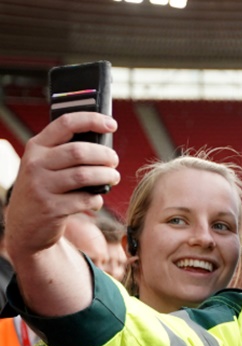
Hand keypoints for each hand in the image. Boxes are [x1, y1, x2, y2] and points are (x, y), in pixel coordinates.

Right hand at [5, 112, 118, 259]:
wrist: (24, 226)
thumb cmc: (44, 189)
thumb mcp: (44, 165)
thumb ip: (66, 152)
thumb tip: (104, 143)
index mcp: (36, 147)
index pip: (65, 124)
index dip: (92, 120)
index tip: (112, 124)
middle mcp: (36, 164)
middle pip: (79, 151)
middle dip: (105, 155)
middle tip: (114, 161)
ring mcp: (42, 186)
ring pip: (85, 175)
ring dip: (106, 176)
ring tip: (113, 178)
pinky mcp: (52, 208)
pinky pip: (85, 199)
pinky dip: (97, 199)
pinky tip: (96, 200)